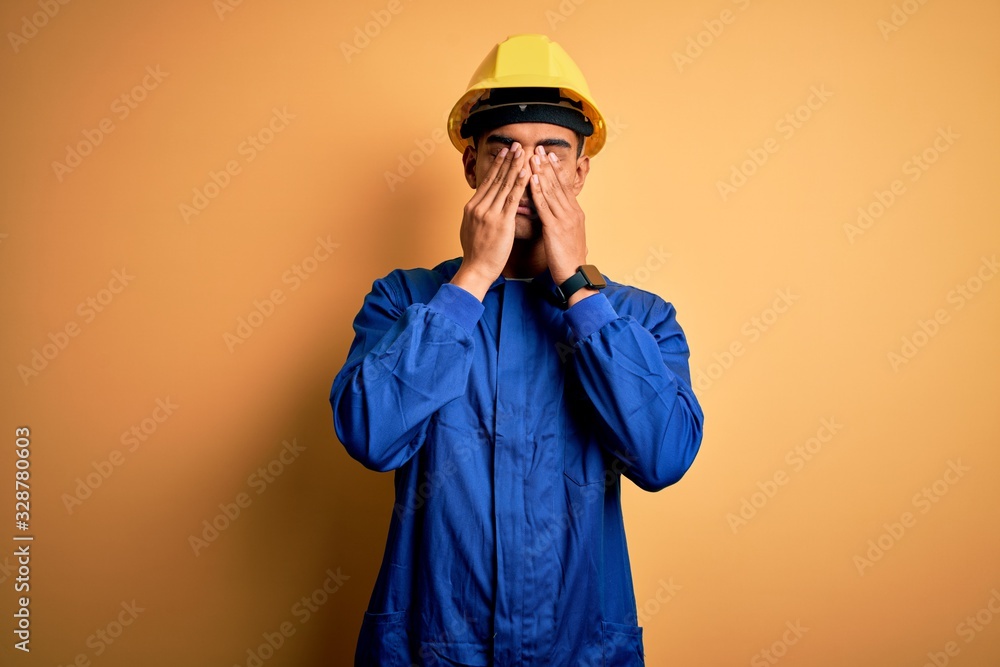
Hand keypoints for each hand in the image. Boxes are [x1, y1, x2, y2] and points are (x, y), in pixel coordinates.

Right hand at [451, 142, 529, 300]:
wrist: (476, 269)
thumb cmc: (476, 254)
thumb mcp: (471, 229)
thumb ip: (477, 215)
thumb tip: (479, 206)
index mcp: (472, 207)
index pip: (487, 182)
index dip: (497, 166)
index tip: (504, 153)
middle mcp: (479, 207)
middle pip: (495, 179)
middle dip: (507, 160)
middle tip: (517, 145)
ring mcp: (489, 213)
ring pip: (504, 185)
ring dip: (515, 166)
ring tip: (523, 152)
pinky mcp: (500, 222)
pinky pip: (512, 199)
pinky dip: (520, 184)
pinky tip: (526, 172)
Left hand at [527, 146, 589, 290]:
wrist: (576, 276)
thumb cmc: (568, 260)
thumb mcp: (567, 236)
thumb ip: (561, 223)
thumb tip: (555, 216)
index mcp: (575, 213)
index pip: (563, 187)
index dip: (555, 170)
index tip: (548, 156)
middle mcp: (572, 212)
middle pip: (558, 184)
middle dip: (547, 165)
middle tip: (539, 148)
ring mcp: (565, 219)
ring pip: (551, 191)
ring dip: (542, 172)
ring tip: (534, 157)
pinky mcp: (556, 228)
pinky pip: (546, 206)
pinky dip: (539, 191)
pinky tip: (532, 179)